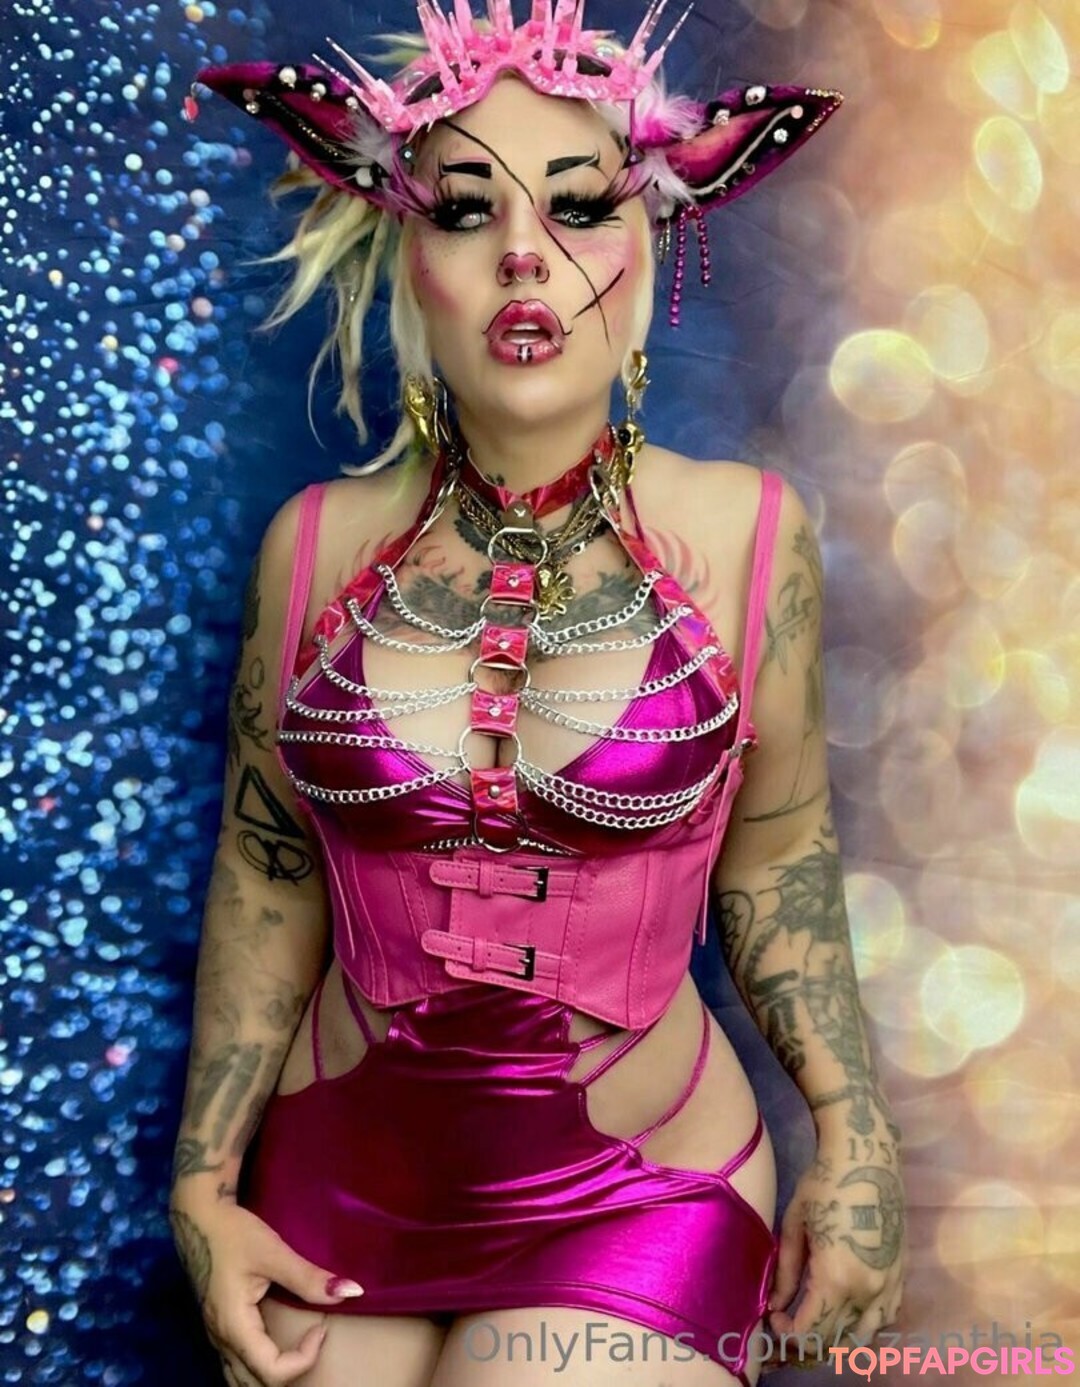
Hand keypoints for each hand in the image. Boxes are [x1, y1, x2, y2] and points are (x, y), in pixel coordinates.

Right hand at [169, 1197, 363, 1386]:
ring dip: (273, 1374)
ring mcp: (217, 1336)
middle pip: (255, 1385)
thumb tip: (350, 1292)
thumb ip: (308, 1277)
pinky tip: (277, 1345)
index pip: (272, 1372)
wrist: (199, 1218)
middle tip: (313, 1341)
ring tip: (299, 1348)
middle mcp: (221, 1340)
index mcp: (234, 1327)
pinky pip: (237, 1364)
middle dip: (290, 1372)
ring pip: (241, 1379)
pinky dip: (260, 1366)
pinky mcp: (219, 1327)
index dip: (304, 1359)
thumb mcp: (273, 1252)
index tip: (321, 1328)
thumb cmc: (233, 1233)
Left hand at [766, 1120, 904, 1358]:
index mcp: (836, 1279)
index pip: (810, 1331)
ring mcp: (890, 1284)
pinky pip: (886, 1316)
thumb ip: (786, 1273)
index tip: (775, 1319)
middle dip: (809, 1340)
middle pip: (837, 1339)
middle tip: (790, 1323)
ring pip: (865, 1335)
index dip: (788, 1333)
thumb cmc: (823, 1185)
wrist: (866, 1158)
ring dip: (839, 1336)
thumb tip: (777, 1307)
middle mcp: (868, 1290)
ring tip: (817, 1320)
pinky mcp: (902, 1274)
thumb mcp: (794, 1227)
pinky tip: (848, 1309)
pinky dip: (865, 1323)